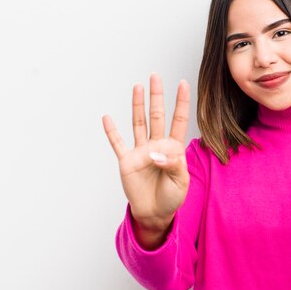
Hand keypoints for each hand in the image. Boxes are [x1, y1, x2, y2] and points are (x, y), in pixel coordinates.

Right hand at [102, 74, 190, 234]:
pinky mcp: (127, 161)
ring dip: (137, 105)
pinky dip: (112, 131)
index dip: (181, 103)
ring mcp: (141, 151)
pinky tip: (107, 118)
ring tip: (137, 87)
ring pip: (139, 123)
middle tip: (155, 76)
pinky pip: (118, 143)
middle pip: (157, 115)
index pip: (179, 120)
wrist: (155, 213)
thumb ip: (173, 165)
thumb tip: (156, 154)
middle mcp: (157, 145)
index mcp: (174, 148)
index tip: (183, 83)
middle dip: (157, 96)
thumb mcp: (181, 182)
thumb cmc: (172, 197)